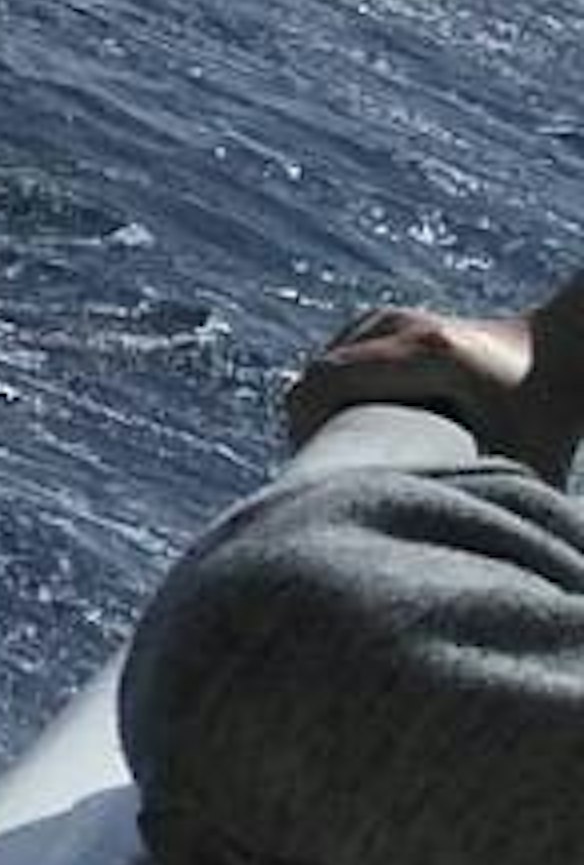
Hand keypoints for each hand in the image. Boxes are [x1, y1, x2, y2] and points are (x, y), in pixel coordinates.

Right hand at [281, 293, 583, 487]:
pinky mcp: (381, 321)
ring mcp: (387, 317)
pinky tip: (359, 434)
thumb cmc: (544, 418)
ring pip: (318, 375)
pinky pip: (331, 367)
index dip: (305, 436)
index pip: (322, 384)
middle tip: (336, 483)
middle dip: (310, 436)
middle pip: (312, 381)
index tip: (323, 479)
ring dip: (321, 419)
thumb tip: (428, 547)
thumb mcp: (520, 466)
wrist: (562, 354)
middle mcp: (399, 325)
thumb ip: (478, 499)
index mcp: (427, 354)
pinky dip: (334, 402)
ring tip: (351, 462)